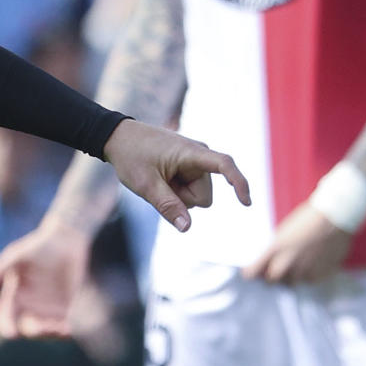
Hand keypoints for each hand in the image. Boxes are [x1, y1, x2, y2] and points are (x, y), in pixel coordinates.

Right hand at [0, 219, 89, 339]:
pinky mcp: (67, 311)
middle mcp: (29, 310)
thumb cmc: (36, 247)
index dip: (6, 327)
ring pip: (48, 331)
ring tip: (61, 329)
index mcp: (12, 299)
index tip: (11, 332)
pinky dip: (67, 330)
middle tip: (39, 328)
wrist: (65, 241)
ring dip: (53, 333)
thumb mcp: (15, 257)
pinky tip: (70, 328)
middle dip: (34, 331)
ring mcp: (48, 312)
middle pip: (28, 329)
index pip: (4, 319)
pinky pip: (66, 326)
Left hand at [102, 119, 250, 231]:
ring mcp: (195, 163)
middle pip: (204, 199)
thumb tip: (187, 228)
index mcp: (191, 153)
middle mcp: (199, 156)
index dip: (238, 183)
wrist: (119, 138)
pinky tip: (162, 180)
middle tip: (159, 182)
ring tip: (159, 178)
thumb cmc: (131, 156)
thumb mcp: (145, 185)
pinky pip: (190, 192)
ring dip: (178, 196)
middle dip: (183, 200)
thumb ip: (167, 206)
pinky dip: (177, 192)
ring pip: (197, 199)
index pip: (224, 165)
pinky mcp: (190, 168)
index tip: (246, 202)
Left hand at [244, 202, 354, 284]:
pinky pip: (309, 281)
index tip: (250, 274)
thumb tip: (269, 263)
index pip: (254, 271)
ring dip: (291, 277)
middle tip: (274, 271)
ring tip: (297, 265)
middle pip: (272, 280)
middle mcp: (289, 262)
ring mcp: (305, 270)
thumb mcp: (284, 232)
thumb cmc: (308, 219)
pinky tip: (312, 264)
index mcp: (276, 247)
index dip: (252, 273)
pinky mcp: (320, 274)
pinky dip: (308, 276)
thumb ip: (276, 249)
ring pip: (292, 282)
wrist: (335, 217)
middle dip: (271, 276)